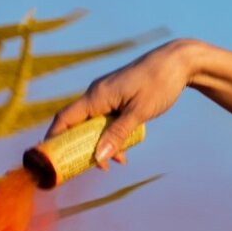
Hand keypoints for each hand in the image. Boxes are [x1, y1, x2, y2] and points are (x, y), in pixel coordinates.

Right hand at [44, 40, 205, 169]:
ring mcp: (107, 96)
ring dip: (101, 143)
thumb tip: (98, 157)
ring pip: (94, 125)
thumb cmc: (159, 83)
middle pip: (77, 126)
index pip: (64, 119)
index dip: (54, 139)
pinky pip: (106, 120)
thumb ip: (118, 134)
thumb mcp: (139, 112)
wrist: (179, 62)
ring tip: (120, 160)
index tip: (52, 159)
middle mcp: (96, 95)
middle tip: (94, 168)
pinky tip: (125, 149)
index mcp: (96, 96)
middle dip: (82, 148)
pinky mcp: (118, 98)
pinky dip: (111, 134)